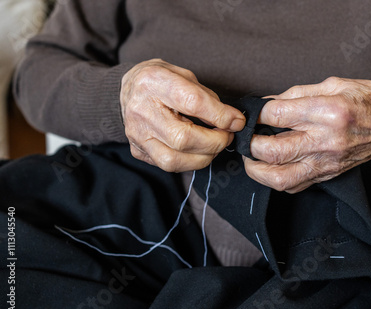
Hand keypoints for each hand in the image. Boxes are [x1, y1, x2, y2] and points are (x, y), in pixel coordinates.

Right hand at [120, 59, 244, 171]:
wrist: (129, 89)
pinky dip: (190, 162)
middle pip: (183, 138)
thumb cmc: (162, 81)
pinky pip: (168, 166)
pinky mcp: (138, 150)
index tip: (237, 121)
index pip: (193, 103)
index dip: (221, 116)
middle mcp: (141, 109)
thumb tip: (232, 121)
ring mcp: (137, 134)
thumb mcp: (185, 75)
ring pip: (174, 160)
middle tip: (227, 135)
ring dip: (204, 157)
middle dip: (215, 142)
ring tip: (214, 145)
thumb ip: (207, 97)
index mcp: (154, 81)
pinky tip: (197, 151)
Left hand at [244, 77, 370, 192]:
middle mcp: (325, 140)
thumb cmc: (370, 99)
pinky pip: (295, 186)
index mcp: (327, 111)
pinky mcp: (329, 174)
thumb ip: (296, 94)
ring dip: (257, 170)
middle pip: (272, 151)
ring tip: (252, 157)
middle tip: (247, 137)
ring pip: (280, 178)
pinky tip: (272, 167)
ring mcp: (327, 162)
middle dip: (250, 144)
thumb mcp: (333, 84)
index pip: (276, 116)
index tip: (254, 112)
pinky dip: (276, 179)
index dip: (257, 114)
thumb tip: (267, 104)